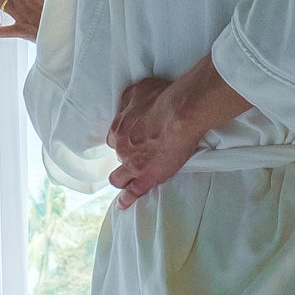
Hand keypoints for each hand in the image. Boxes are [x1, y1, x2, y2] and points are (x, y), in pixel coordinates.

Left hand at [106, 77, 193, 206]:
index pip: (114, 138)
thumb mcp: (139, 90)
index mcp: (119, 128)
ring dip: (123, 179)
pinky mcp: (146, 177)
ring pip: (119, 178)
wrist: (180, 113)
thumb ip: (129, 100)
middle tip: (137, 157)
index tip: (130, 141)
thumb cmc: (164, 98)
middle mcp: (121, 147)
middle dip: (125, 157)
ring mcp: (132, 164)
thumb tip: (128, 104)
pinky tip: (123, 205)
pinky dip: (126, 200)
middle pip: (118, 156)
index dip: (123, 141)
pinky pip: (132, 192)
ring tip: (127, 183)